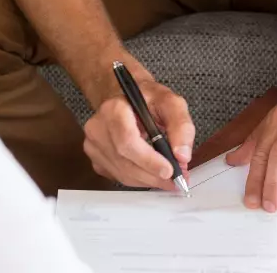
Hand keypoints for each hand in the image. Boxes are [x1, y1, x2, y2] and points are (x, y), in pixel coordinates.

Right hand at [81, 63, 194, 190]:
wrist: (126, 97)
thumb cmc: (147, 98)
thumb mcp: (170, 102)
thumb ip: (181, 125)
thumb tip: (182, 155)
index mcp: (113, 109)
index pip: (128, 141)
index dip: (148, 160)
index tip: (169, 171)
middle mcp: (98, 128)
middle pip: (125, 162)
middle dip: (153, 174)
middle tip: (177, 180)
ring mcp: (93, 145)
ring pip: (123, 173)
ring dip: (148, 180)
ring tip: (169, 178)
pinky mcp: (96, 158)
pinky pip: (119, 177)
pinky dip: (139, 179)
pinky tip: (152, 173)